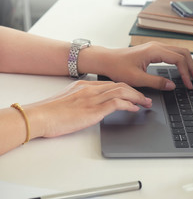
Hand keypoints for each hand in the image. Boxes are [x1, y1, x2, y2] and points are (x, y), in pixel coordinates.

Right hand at [26, 80, 151, 137]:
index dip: (126, 88)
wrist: (39, 116)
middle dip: (136, 92)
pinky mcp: (93, 109)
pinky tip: (135, 109)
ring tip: (146, 103)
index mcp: (85, 86)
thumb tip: (91, 106)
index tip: (134, 94)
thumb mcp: (69, 101)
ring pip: (122, 92)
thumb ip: (82, 100)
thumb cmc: (50, 112)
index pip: (111, 84)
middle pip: (120, 85)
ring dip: (137, 97)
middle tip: (146, 98)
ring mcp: (93, 98)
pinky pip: (117, 103)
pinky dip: (128, 105)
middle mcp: (91, 89)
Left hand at [89, 42, 192, 89]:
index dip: (186, 73)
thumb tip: (172, 86)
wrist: (107, 60)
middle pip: (183, 53)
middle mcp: (157, 46)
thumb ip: (156, 82)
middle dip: (192, 67)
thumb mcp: (137, 79)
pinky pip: (173, 53)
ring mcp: (156, 47)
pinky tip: (182, 71)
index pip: (179, 59)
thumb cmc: (118, 67)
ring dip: (188, 64)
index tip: (189, 85)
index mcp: (154, 51)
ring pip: (179, 52)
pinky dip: (181, 62)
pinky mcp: (154, 50)